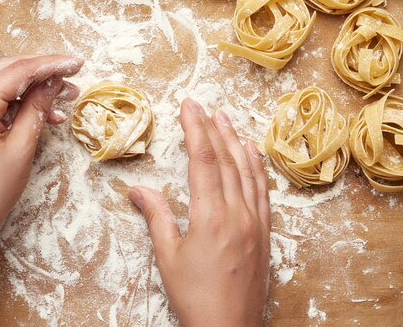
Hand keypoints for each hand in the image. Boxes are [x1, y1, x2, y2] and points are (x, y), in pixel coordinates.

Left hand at [0, 54, 83, 245]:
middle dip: (43, 71)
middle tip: (73, 76)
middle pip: (8, 71)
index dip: (50, 64)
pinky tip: (45, 113)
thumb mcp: (21, 148)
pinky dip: (20, 103)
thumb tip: (52, 82)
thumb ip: (37, 109)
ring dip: (34, 87)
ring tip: (65, 97)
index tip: (76, 63)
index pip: (18, 72)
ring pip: (3, 84)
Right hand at [129, 99, 270, 326]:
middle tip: (203, 106)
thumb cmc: (195, 297)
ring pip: (248, 171)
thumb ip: (156, 217)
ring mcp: (255, 222)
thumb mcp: (168, 257)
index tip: (189, 107)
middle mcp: (238, 213)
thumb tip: (137, 190)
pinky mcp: (265, 233)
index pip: (203, 160)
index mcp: (211, 216)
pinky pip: (263, 191)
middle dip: (213, 129)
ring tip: (226, 119)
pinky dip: (257, 168)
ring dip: (236, 142)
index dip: (195, 129)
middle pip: (226, 160)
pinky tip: (253, 155)